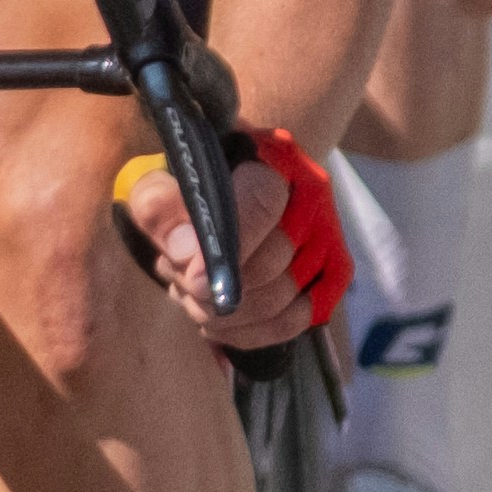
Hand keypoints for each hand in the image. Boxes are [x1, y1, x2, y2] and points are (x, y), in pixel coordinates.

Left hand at [120, 125, 342, 349]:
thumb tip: (186, 252)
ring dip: (225, 314)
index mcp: (274, 158)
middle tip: (180, 283)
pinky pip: (294, 320)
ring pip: (279, 299)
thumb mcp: (159, 178)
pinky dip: (250, 333)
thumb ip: (160, 206)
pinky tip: (218, 325)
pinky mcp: (332, 274)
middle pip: (269, 264)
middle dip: (213, 289)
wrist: (234, 180)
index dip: (227, 250)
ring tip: (192, 298)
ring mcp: (328, 236)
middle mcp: (313, 194)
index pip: (262, 204)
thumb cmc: (193, 182)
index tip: (191, 279)